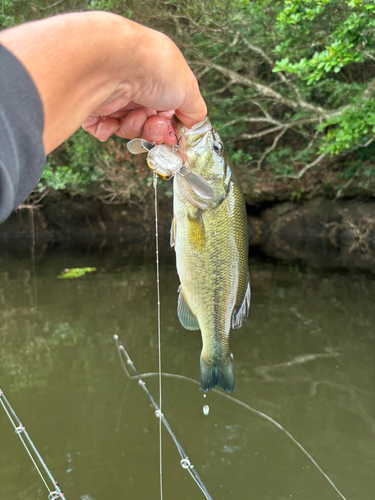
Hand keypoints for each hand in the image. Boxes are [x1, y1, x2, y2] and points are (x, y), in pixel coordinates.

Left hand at [81, 29, 205, 145]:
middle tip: (154, 124)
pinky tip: (112, 122)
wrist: (115, 62)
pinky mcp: (94, 105)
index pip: (166, 112)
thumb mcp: (188, 89)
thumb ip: (195, 110)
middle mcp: (136, 85)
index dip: (170, 127)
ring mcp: (114, 95)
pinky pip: (101, 129)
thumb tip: (193, 124)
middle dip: (153, 130)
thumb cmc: (154, 67)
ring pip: (127, 128)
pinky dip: (108, 130)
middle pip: (147, 123)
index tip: (172, 135)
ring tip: (135, 116)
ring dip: (134, 128)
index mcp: (158, 79)